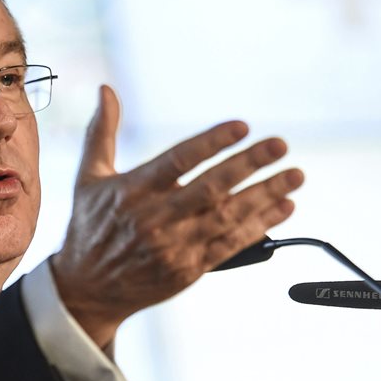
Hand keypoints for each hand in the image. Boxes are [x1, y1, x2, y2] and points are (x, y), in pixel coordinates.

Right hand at [52, 85, 303, 347]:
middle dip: (249, 164)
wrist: (86, 290)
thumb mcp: (88, 178)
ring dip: (265, 195)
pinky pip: (230, 245)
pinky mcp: (187, 270)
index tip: (241, 127)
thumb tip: (106, 90)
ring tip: (294, 176)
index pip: (178, 160)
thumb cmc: (90, 228)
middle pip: (210, 187)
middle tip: (280, 145)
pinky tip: (282, 208)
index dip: (211, 142)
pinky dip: (259, 227)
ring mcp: (173, 247)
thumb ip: (102, 133)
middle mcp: (154, 219)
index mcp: (132, 192)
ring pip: (227, 217)